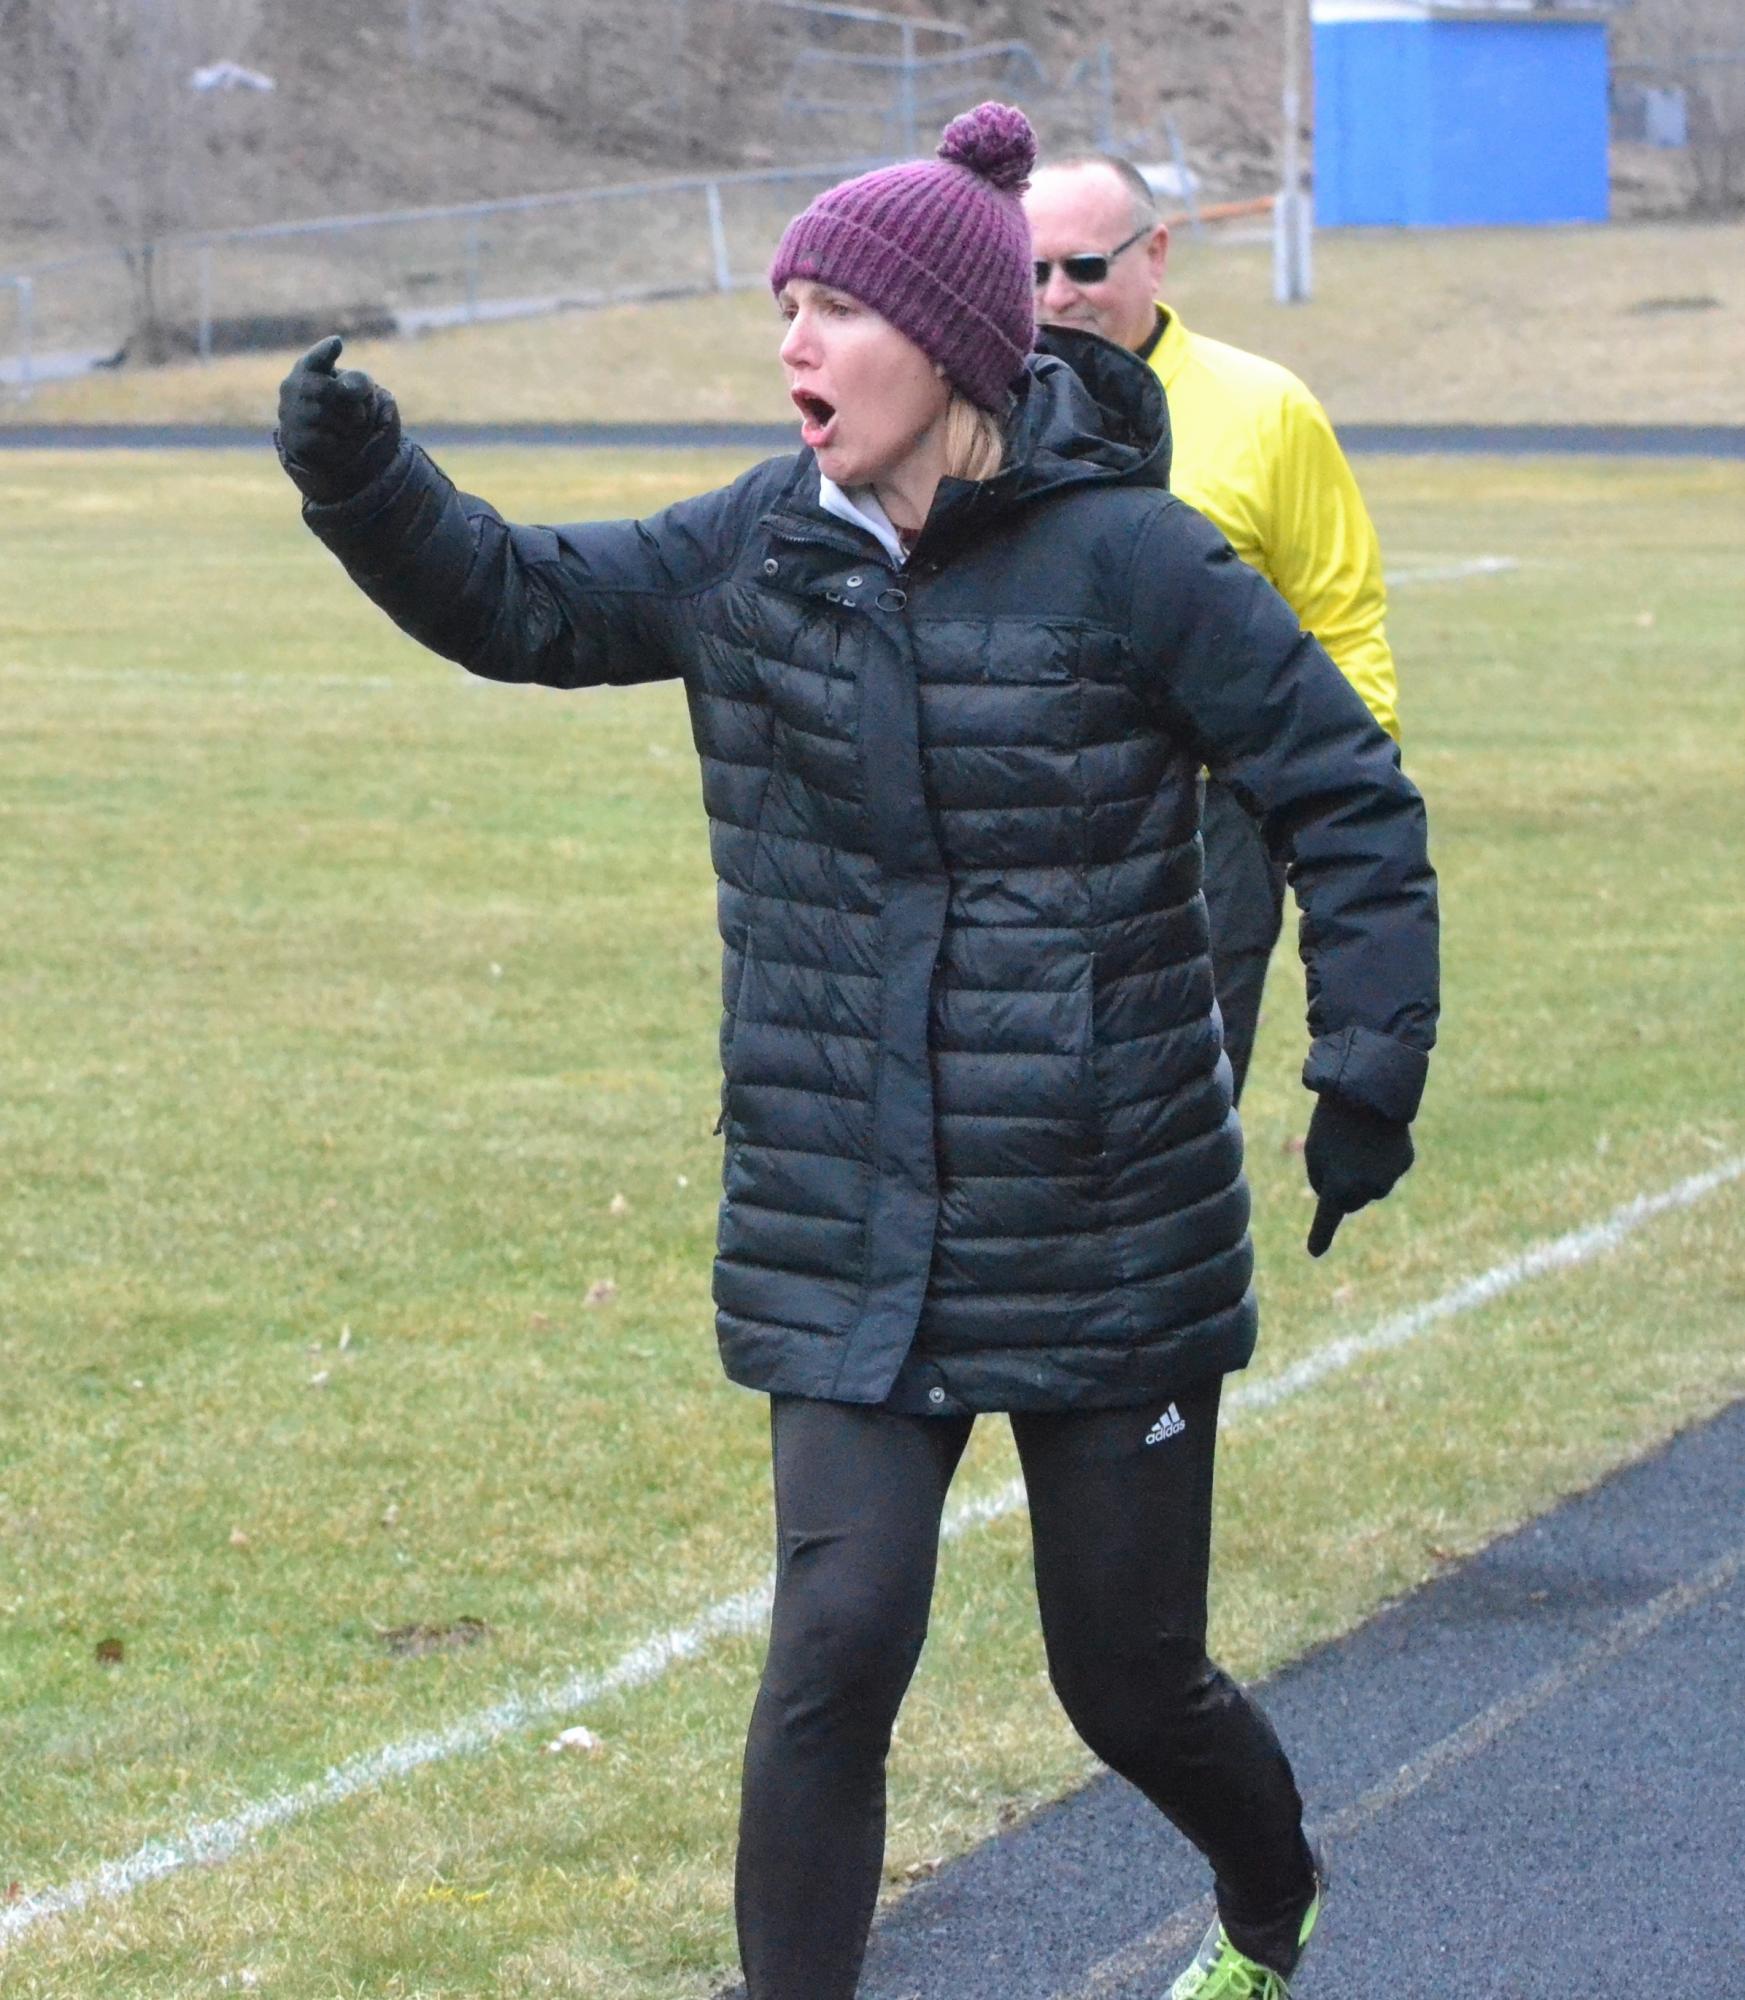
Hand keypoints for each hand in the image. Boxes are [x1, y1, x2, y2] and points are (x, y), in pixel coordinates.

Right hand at [276, 334, 400, 502]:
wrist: (323, 438)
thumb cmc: (341, 404)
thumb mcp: (358, 389)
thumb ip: (358, 381)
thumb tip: (347, 388)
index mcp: (308, 366)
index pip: (316, 358)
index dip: (325, 351)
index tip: (337, 342)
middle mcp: (292, 386)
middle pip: (325, 389)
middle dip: (349, 404)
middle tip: (360, 414)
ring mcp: (289, 412)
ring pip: (323, 415)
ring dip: (347, 424)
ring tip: (350, 426)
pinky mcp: (293, 438)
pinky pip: (322, 439)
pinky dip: (338, 441)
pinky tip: (337, 438)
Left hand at [1302, 1094, 1413, 1256]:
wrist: (1369, 1091)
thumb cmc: (1332, 1121)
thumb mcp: (1315, 1151)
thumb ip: (1323, 1179)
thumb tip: (1340, 1198)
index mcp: (1338, 1187)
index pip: (1327, 1219)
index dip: (1320, 1236)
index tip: (1314, 1251)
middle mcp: (1366, 1189)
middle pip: (1351, 1202)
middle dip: (1344, 1188)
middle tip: (1337, 1155)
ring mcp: (1389, 1178)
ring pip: (1372, 1186)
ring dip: (1363, 1172)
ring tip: (1357, 1140)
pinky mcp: (1405, 1163)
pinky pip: (1388, 1168)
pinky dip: (1381, 1158)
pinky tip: (1377, 1136)